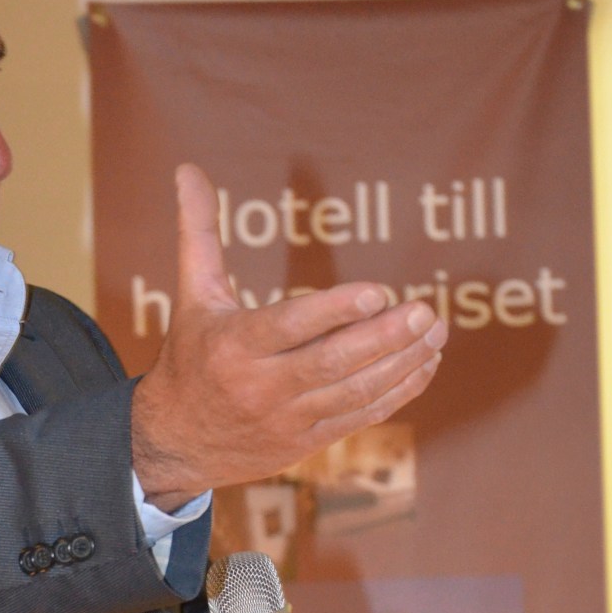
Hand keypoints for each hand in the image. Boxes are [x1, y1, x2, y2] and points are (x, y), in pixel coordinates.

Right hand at [133, 164, 446, 507]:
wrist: (175, 443)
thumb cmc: (189, 358)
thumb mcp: (193, 297)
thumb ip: (199, 233)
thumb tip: (187, 169)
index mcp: (234, 345)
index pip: (290, 327)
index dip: (335, 311)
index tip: (378, 292)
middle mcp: (260, 386)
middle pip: (332, 362)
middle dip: (385, 338)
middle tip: (426, 312)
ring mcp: (285, 419)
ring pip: (353, 391)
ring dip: (402, 363)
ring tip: (436, 333)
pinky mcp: (305, 442)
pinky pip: (358, 417)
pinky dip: (396, 393)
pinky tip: (423, 365)